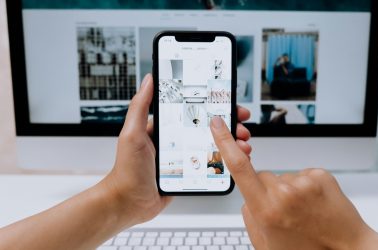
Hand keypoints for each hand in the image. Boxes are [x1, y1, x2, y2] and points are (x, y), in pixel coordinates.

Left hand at [100, 74, 251, 226]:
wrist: (128, 203)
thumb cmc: (127, 169)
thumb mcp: (132, 134)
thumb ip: (140, 106)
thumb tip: (149, 79)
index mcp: (165, 127)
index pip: (193, 110)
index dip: (212, 105)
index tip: (228, 102)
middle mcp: (176, 140)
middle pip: (207, 127)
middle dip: (227, 126)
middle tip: (242, 127)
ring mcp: (183, 156)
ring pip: (212, 145)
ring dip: (230, 143)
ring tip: (242, 145)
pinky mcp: (188, 173)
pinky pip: (208, 164)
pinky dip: (224, 161)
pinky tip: (234, 160)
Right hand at [210, 117, 377, 249]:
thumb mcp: (265, 244)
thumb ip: (249, 217)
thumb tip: (246, 197)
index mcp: (266, 210)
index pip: (238, 167)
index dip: (224, 141)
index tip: (218, 124)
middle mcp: (284, 193)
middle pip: (261, 175)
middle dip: (265, 189)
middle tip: (283, 211)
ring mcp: (304, 182)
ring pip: (282, 177)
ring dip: (287, 190)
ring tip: (303, 211)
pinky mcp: (320, 175)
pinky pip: (301, 174)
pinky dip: (304, 186)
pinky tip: (313, 204)